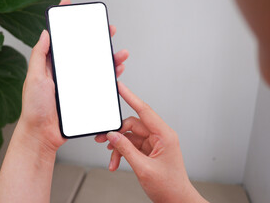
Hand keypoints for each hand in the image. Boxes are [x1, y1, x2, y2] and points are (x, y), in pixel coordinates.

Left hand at [17, 0, 128, 152]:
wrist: (42, 134)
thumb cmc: (34, 109)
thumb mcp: (33, 78)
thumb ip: (39, 55)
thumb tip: (45, 33)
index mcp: (50, 65)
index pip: (60, 38)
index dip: (65, 22)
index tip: (71, 5)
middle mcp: (64, 72)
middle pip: (82, 49)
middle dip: (95, 37)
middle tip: (107, 29)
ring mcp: (74, 83)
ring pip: (94, 65)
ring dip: (108, 57)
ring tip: (120, 52)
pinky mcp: (83, 95)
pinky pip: (99, 82)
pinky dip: (109, 75)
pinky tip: (117, 70)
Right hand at [95, 82, 206, 202]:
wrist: (176, 201)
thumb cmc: (169, 187)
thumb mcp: (143, 168)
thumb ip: (126, 149)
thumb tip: (113, 136)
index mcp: (164, 135)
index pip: (144, 111)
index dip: (131, 97)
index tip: (121, 87)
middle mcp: (159, 136)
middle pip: (132, 125)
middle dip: (117, 134)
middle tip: (101, 139)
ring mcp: (154, 143)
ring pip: (130, 136)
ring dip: (118, 147)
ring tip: (111, 159)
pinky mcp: (149, 150)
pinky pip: (131, 145)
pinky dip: (122, 152)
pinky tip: (115, 161)